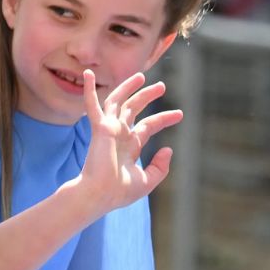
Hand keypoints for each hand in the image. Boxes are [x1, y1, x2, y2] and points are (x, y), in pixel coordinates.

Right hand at [77, 70, 182, 213]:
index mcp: (129, 146)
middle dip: (147, 96)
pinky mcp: (99, 128)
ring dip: (128, 87)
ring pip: (118, 101)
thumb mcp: (147, 180)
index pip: (148, 126)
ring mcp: (109, 129)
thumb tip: (168, 149)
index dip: (164, 118)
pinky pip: (93, 105)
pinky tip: (89, 74)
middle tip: (161, 86)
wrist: (100, 194)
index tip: (180, 114)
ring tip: (141, 76)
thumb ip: (160, 166)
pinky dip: (90, 90)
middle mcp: (119, 135)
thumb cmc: (120, 192)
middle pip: (134, 109)